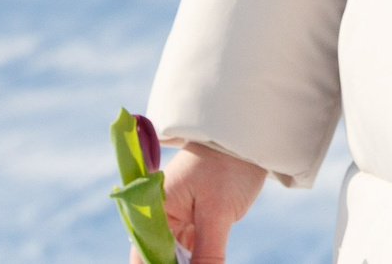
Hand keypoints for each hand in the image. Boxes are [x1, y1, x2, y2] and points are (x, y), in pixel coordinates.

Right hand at [150, 142, 264, 263]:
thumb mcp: (217, 213)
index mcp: (154, 206)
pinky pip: (190, 249)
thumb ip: (206, 253)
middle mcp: (161, 214)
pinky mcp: (195, 220)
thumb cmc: (227, 166)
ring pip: (176, 256)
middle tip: (202, 263)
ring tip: (206, 262)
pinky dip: (198, 260)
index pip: (145, 251)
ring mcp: (178, 218)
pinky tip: (208, 263)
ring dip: (187, 263)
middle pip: (159, 255)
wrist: (247, 140)